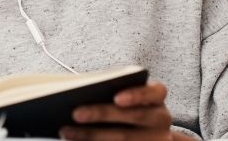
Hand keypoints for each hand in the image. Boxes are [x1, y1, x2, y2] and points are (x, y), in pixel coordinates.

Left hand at [59, 81, 195, 140]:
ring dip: (91, 136)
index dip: (137, 94)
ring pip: (124, 139)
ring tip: (66, 132)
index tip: (116, 98)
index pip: (156, 92)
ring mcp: (156, 140)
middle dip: (102, 114)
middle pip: (134, 116)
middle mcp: (161, 119)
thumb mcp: (131, 101)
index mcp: (157, 99)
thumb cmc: (132, 111)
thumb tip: (82, 92)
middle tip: (76, 113)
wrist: (151, 139)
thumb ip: (114, 94)